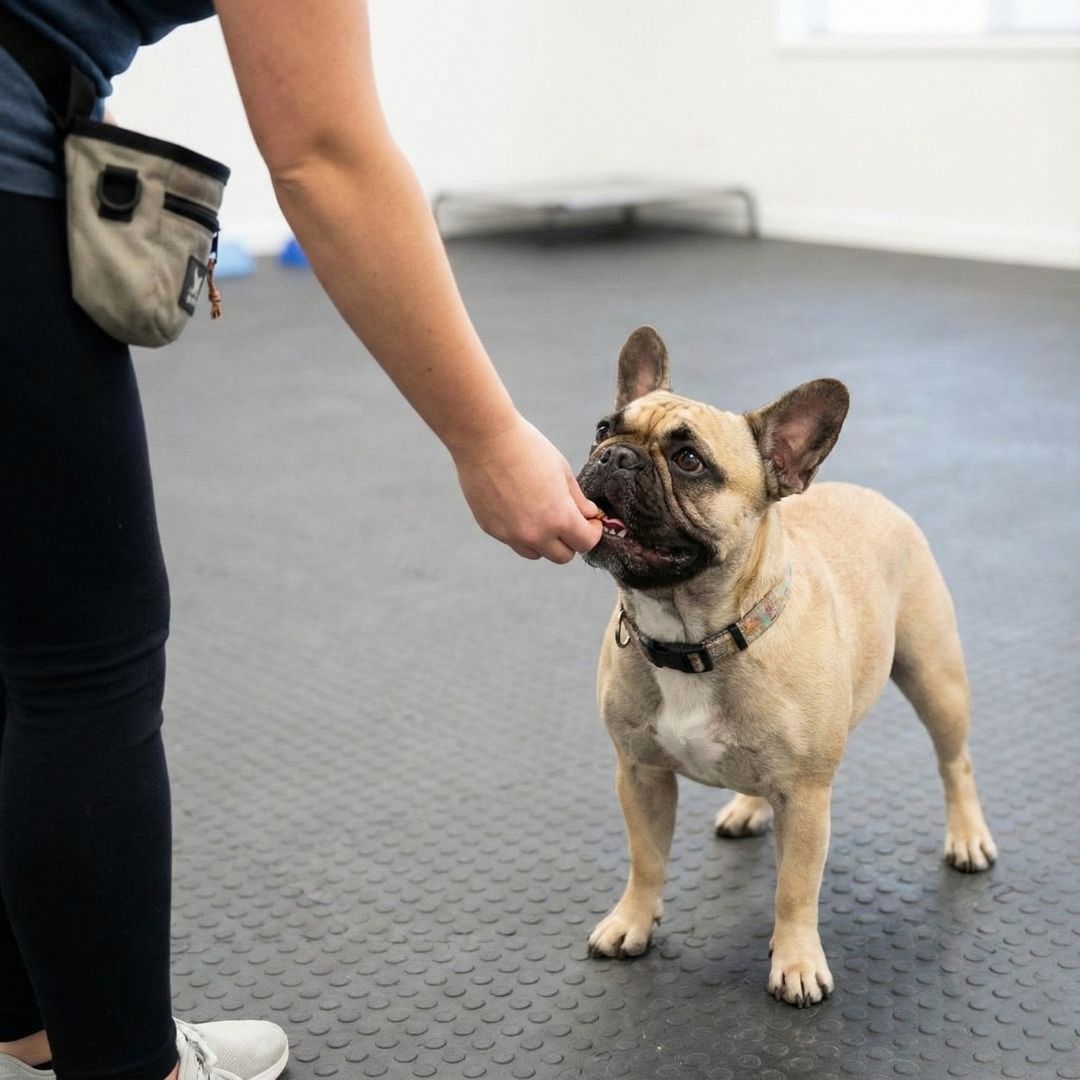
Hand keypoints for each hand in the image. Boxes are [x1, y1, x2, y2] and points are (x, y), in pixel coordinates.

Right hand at [452, 414, 602, 562]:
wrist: (485, 440)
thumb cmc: (527, 449)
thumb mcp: (562, 471)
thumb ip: (577, 499)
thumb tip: (588, 514)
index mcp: (559, 518)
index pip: (586, 543)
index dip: (593, 532)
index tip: (591, 521)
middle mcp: (535, 534)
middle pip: (562, 557)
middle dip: (571, 541)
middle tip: (569, 521)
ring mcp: (510, 535)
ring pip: (536, 553)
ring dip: (545, 542)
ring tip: (542, 516)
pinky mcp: (491, 529)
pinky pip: (513, 541)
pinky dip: (521, 532)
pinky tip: (518, 507)